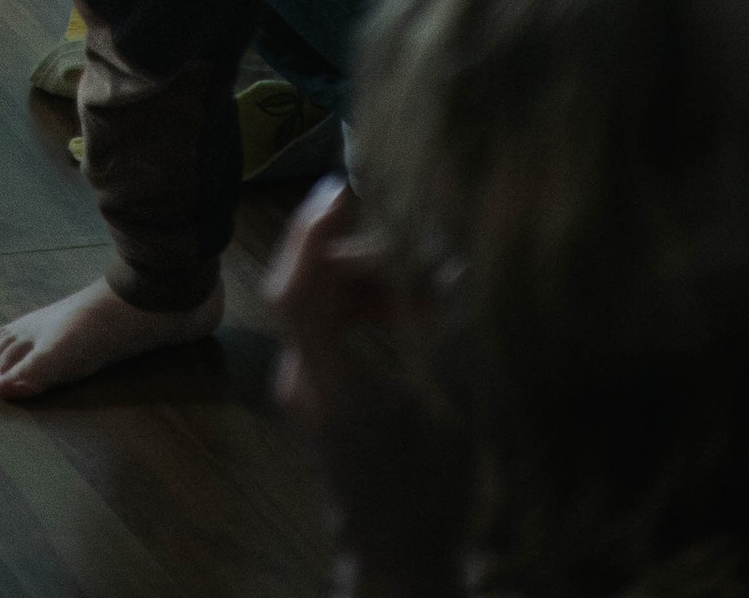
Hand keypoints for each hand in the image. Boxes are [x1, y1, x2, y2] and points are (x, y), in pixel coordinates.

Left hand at [270, 181, 467, 593]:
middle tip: (411, 240)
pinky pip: (330, 329)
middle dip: (356, 252)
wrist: (399, 566)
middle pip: (308, 287)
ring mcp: (306, 388)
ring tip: (420, 278)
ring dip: (365, 280)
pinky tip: (408, 310)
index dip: (313, 231)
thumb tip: (451, 267)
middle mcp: (303, 378)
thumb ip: (447, 335)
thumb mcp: (451, 413)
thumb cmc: (431, 500)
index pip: (297, 288)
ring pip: (320, 305)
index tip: (345, 189)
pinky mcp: (320, 396)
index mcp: (327, 381)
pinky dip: (364, 307)